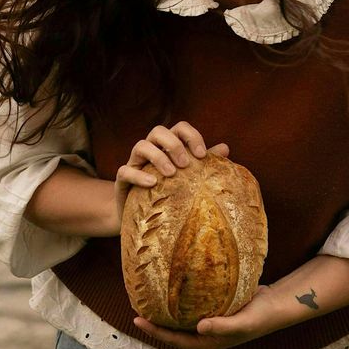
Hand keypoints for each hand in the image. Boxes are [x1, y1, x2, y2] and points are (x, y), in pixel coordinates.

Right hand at [114, 122, 228, 229]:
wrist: (143, 220)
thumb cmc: (169, 193)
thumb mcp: (188, 178)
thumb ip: (204, 163)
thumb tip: (226, 148)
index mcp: (168, 146)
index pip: (179, 128)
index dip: (191, 136)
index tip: (202, 155)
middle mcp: (151, 149)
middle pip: (158, 131)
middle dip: (173, 144)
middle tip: (186, 164)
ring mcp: (135, 163)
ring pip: (140, 145)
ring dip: (157, 157)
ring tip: (171, 174)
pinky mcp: (122, 180)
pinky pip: (124, 171)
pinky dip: (138, 175)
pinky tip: (153, 184)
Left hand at [132, 285, 281, 348]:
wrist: (274, 305)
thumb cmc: (259, 317)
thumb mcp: (241, 323)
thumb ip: (221, 326)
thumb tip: (199, 327)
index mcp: (207, 344)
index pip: (175, 340)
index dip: (155, 331)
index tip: (137, 320)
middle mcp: (204, 336)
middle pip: (173, 331)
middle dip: (155, 322)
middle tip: (135, 308)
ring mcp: (208, 323)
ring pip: (179, 319)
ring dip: (164, 311)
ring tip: (147, 298)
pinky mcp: (212, 310)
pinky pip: (190, 307)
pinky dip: (178, 301)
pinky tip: (169, 289)